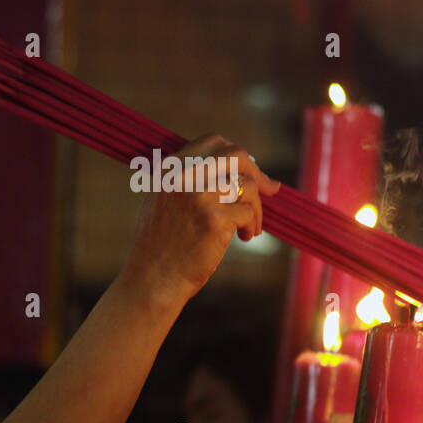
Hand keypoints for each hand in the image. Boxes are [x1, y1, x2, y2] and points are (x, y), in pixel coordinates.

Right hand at [119, 135, 280, 307]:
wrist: (152, 279)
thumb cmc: (160, 247)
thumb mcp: (162, 202)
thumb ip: (186, 181)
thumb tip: (232, 172)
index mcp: (169, 169)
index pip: (212, 143)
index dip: (237, 154)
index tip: (249, 169)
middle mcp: (184, 177)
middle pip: (236, 155)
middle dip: (258, 171)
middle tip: (270, 188)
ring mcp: (200, 196)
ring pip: (248, 186)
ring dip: (257, 208)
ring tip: (250, 228)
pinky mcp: (215, 219)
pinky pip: (248, 212)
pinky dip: (252, 225)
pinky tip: (245, 238)